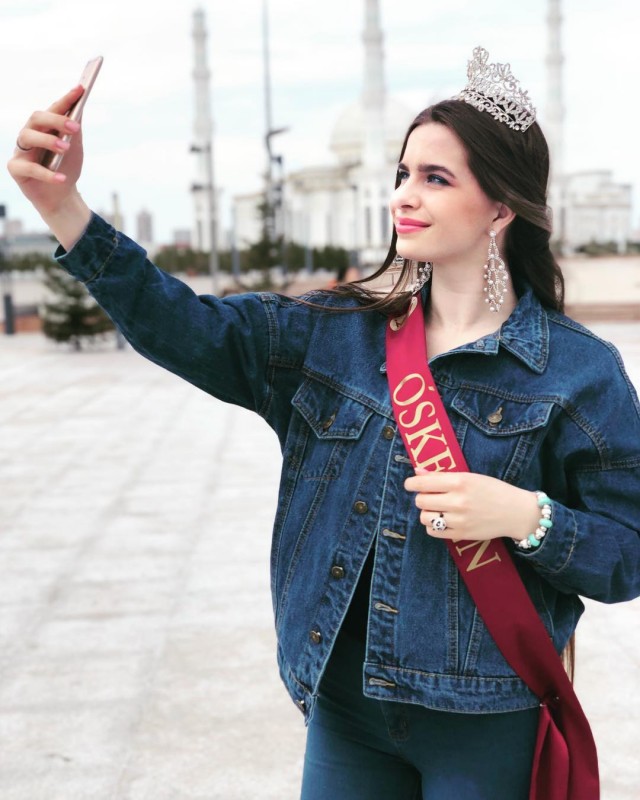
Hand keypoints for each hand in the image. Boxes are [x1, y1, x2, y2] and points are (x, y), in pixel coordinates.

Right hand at [7, 85, 90, 249]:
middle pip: (36, 118)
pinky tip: (61, 178)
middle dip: (56, 120)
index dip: (66, 99)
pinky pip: (28, 168)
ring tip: (66, 148)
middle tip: (75, 128)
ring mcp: (21, 150)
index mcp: (44, 127)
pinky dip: (47, 173)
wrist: (62, 197)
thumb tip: (79, 108)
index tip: (81, 89)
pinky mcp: (16, 169)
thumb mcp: (74, 148)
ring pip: (27, 136)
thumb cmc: (66, 168)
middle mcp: (29, 134)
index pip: (53, 108)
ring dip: (48, 141)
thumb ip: (75, 130)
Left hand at [404, 470, 539, 541]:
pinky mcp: (461, 534)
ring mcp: (459, 519)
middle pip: (421, 501)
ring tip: (437, 509)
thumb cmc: (493, 490)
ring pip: (424, 517)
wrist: (515, 511)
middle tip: (430, 496)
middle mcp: (457, 501)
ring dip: (427, 512)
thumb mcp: (470, 476)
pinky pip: (433, 531)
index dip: (411, 484)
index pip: (422, 483)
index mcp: (459, 481)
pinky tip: (442, 520)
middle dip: (422, 498)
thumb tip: (417, 472)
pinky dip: (433, 526)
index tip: (410, 484)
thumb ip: (442, 475)